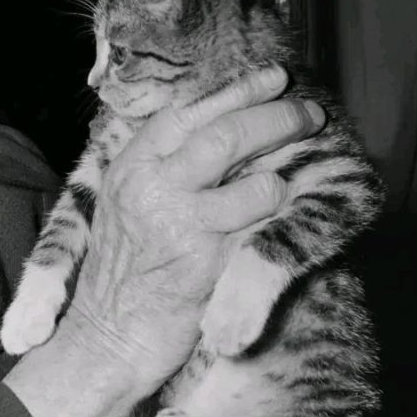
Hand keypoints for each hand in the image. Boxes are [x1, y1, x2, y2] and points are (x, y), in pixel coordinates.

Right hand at [63, 66, 326, 394]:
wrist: (107, 338)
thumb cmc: (123, 272)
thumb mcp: (127, 203)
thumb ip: (163, 165)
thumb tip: (217, 125)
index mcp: (131, 165)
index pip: (189, 110)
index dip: (236, 90)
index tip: (273, 79)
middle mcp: (150, 184)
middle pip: (226, 133)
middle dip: (277, 117)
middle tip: (310, 113)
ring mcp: (177, 221)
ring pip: (253, 179)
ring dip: (282, 180)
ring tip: (292, 182)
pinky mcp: (204, 261)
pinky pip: (260, 230)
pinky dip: (278, 222)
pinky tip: (281, 224)